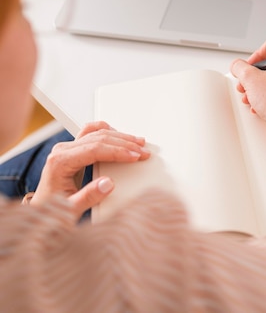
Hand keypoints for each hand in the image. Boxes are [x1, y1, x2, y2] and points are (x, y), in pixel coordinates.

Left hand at [30, 121, 150, 218]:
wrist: (41, 213)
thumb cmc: (52, 212)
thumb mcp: (70, 210)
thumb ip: (88, 197)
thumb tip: (108, 183)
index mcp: (60, 161)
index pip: (95, 149)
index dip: (118, 152)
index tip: (135, 156)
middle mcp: (62, 150)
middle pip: (98, 138)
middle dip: (124, 144)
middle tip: (142, 151)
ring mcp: (66, 148)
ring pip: (97, 133)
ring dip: (119, 137)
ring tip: (137, 143)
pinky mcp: (72, 150)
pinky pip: (91, 133)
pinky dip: (107, 133)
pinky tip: (119, 137)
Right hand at [230, 39, 265, 137]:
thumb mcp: (250, 78)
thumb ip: (239, 67)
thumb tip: (237, 66)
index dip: (254, 56)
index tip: (248, 67)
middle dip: (252, 75)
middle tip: (245, 83)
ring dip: (256, 86)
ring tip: (249, 96)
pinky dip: (265, 94)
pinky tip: (258, 104)